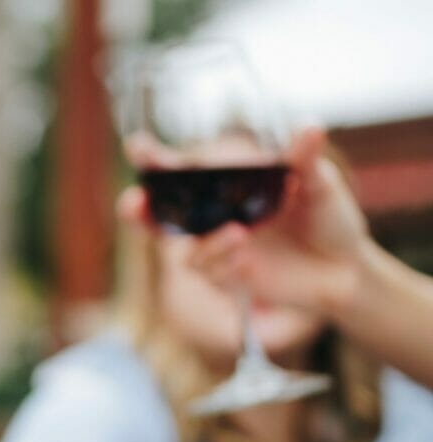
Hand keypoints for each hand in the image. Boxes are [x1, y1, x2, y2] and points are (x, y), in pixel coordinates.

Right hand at [122, 127, 372, 314]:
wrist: (346, 270)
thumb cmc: (329, 220)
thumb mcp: (321, 185)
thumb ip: (305, 159)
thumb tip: (310, 126)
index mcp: (228, 187)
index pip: (181, 172)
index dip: (154, 160)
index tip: (137, 146)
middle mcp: (215, 217)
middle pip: (160, 217)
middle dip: (138, 212)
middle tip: (133, 203)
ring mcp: (219, 248)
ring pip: (188, 251)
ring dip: (207, 243)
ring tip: (239, 235)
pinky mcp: (229, 277)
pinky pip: (211, 273)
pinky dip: (224, 264)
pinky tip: (247, 260)